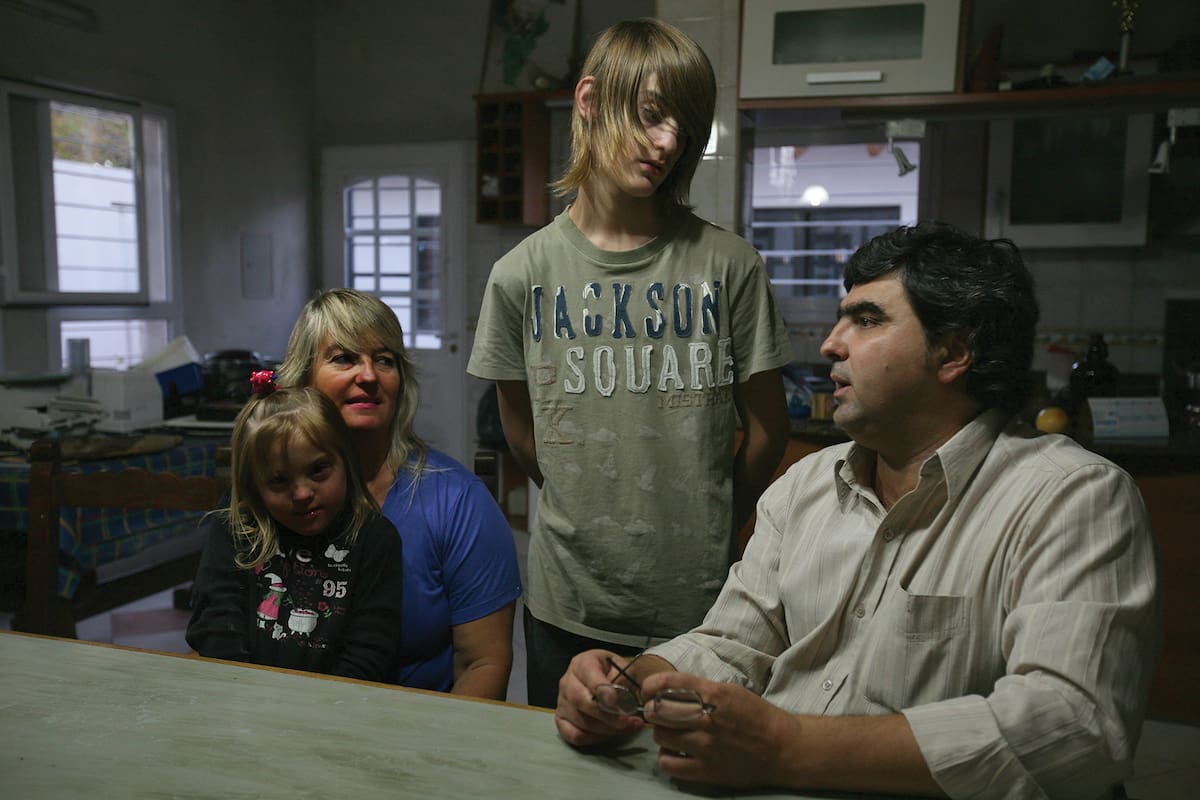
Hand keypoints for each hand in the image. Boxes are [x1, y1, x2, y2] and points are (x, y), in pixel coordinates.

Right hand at [554, 649, 645, 746]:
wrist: (601, 677)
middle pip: (580, 700)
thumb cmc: (611, 672)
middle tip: (625, 721)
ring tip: (626, 727)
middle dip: (606, 715)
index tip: (615, 701)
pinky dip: (592, 739)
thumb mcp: (622, 667)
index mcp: (582, 663)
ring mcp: (562, 702)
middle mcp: (567, 681)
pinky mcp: (561, 719)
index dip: (601, 689)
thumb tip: (619, 699)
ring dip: (605, 729)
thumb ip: (623, 680)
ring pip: (580, 721)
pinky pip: (573, 735)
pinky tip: (607, 734)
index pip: (588, 674)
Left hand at [640, 670, 800, 788]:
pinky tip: (675, 752)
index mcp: (713, 694)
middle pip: (657, 711)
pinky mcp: (706, 770)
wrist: (782, 748)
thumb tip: (668, 689)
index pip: (667, 684)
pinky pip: (669, 764)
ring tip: (671, 732)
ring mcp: (705, 746)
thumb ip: (699, 689)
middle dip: (653, 710)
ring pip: (660, 736)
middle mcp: (706, 719)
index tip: (648, 690)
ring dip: (661, 732)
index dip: (650, 686)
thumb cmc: (756, 716)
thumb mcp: (729, 691)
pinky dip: (666, 757)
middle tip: (658, 713)